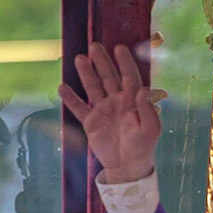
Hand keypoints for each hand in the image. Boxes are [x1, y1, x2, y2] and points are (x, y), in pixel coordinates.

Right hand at [59, 43, 162, 184]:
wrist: (127, 166)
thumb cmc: (143, 146)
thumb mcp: (151, 129)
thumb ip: (147, 109)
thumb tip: (144, 89)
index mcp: (133, 100)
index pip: (129, 76)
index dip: (125, 62)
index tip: (119, 48)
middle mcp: (117, 101)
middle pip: (108, 77)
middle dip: (101, 61)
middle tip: (94, 46)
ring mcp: (102, 110)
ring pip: (93, 87)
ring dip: (86, 73)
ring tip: (78, 58)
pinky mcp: (90, 122)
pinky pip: (79, 108)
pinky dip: (70, 98)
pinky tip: (62, 87)